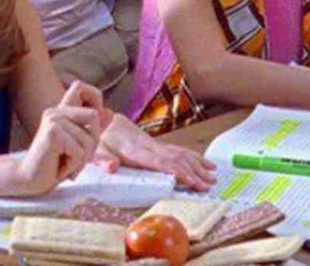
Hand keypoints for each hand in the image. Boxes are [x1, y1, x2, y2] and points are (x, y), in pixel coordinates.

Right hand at [14, 81, 107, 194]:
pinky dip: (73, 166)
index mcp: (61, 111)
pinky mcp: (52, 133)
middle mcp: (56, 112)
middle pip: (94, 117)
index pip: (81, 88)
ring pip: (89, 140)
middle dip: (92, 142)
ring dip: (81, 160)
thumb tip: (110, 112)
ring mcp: (53, 120)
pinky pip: (79, 152)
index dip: (94, 99)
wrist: (27, 181)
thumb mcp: (77, 146)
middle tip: (74, 157)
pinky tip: (58, 168)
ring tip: (64, 163)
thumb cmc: (53, 165)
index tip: (88, 126)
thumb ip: (91, 129)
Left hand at [93, 114, 216, 190]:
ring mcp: (156, 145)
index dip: (178, 171)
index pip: (161, 162)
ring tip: (213, 178)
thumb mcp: (96, 149)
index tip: (192, 181)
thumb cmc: (102, 139)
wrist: (105, 122)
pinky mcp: (158, 146)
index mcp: (136, 150)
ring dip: (198, 166)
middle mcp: (150, 146)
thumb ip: (103, 159)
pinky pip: (179, 150)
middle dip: (195, 173)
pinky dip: (194, 157)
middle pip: (177, 159)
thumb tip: (112, 167)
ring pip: (181, 154)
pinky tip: (206, 164)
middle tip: (209, 186)